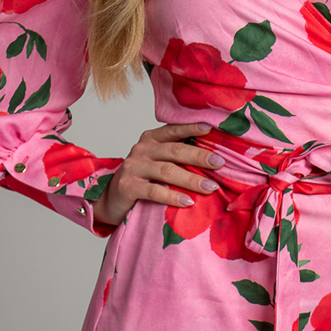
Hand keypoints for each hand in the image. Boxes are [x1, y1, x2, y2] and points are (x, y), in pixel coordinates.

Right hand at [93, 122, 222, 225]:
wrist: (111, 198)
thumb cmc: (142, 178)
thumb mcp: (156, 161)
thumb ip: (175, 156)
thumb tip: (212, 158)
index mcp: (151, 139)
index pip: (173, 129)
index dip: (191, 128)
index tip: (210, 128)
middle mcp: (141, 149)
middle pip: (174, 150)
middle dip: (199, 156)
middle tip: (219, 163)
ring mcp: (134, 167)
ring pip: (167, 171)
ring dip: (191, 180)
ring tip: (210, 187)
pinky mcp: (128, 186)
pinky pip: (154, 191)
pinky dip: (173, 197)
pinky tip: (188, 202)